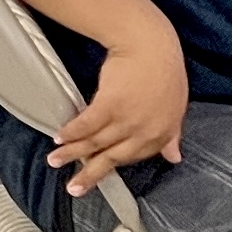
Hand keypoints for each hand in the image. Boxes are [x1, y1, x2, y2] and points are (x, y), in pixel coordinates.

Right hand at [46, 28, 188, 194]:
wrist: (150, 43)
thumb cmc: (164, 70)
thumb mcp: (175, 108)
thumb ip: (172, 135)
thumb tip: (174, 157)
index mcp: (161, 133)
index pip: (133, 158)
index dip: (112, 166)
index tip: (98, 175)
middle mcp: (144, 131)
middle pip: (111, 158)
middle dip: (89, 174)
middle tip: (74, 188)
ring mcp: (126, 119)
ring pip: (94, 142)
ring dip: (71, 153)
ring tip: (55, 160)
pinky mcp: (109, 105)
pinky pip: (85, 124)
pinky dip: (71, 132)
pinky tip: (59, 137)